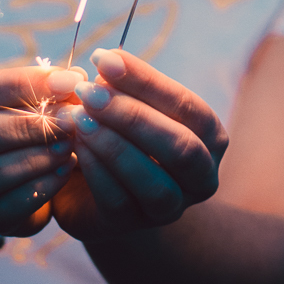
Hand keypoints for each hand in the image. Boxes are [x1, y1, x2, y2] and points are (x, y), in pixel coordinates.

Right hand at [0, 66, 84, 250]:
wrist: (0, 174)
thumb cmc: (13, 121)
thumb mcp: (20, 98)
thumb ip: (42, 87)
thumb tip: (74, 78)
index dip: (21, 85)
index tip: (68, 83)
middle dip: (23, 127)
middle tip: (69, 119)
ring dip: (30, 160)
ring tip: (69, 146)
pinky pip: (0, 213)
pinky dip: (37, 190)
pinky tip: (65, 171)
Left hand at [51, 49, 227, 242]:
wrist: (99, 184)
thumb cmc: (122, 129)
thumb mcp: (129, 103)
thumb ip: (124, 85)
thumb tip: (106, 61)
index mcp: (210, 137)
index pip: (187, 106)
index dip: (147, 81)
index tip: (104, 58)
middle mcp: (202, 176)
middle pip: (179, 146)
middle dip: (131, 115)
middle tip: (88, 90)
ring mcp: (170, 208)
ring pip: (153, 182)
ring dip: (112, 145)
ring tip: (77, 117)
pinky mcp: (133, 225)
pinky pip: (118, 201)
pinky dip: (96, 170)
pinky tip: (73, 145)